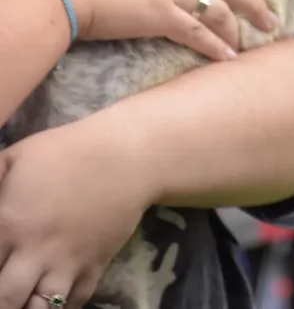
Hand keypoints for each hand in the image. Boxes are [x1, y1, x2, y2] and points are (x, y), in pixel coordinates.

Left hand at [0, 121, 151, 308]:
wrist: (129, 155)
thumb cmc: (67, 151)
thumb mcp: (14, 158)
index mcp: (8, 224)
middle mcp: (35, 253)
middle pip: (5, 301)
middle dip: (2, 300)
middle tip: (4, 290)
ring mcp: (68, 263)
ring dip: (26, 306)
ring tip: (22, 296)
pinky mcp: (95, 266)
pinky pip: (73, 303)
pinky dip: (59, 305)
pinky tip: (48, 297)